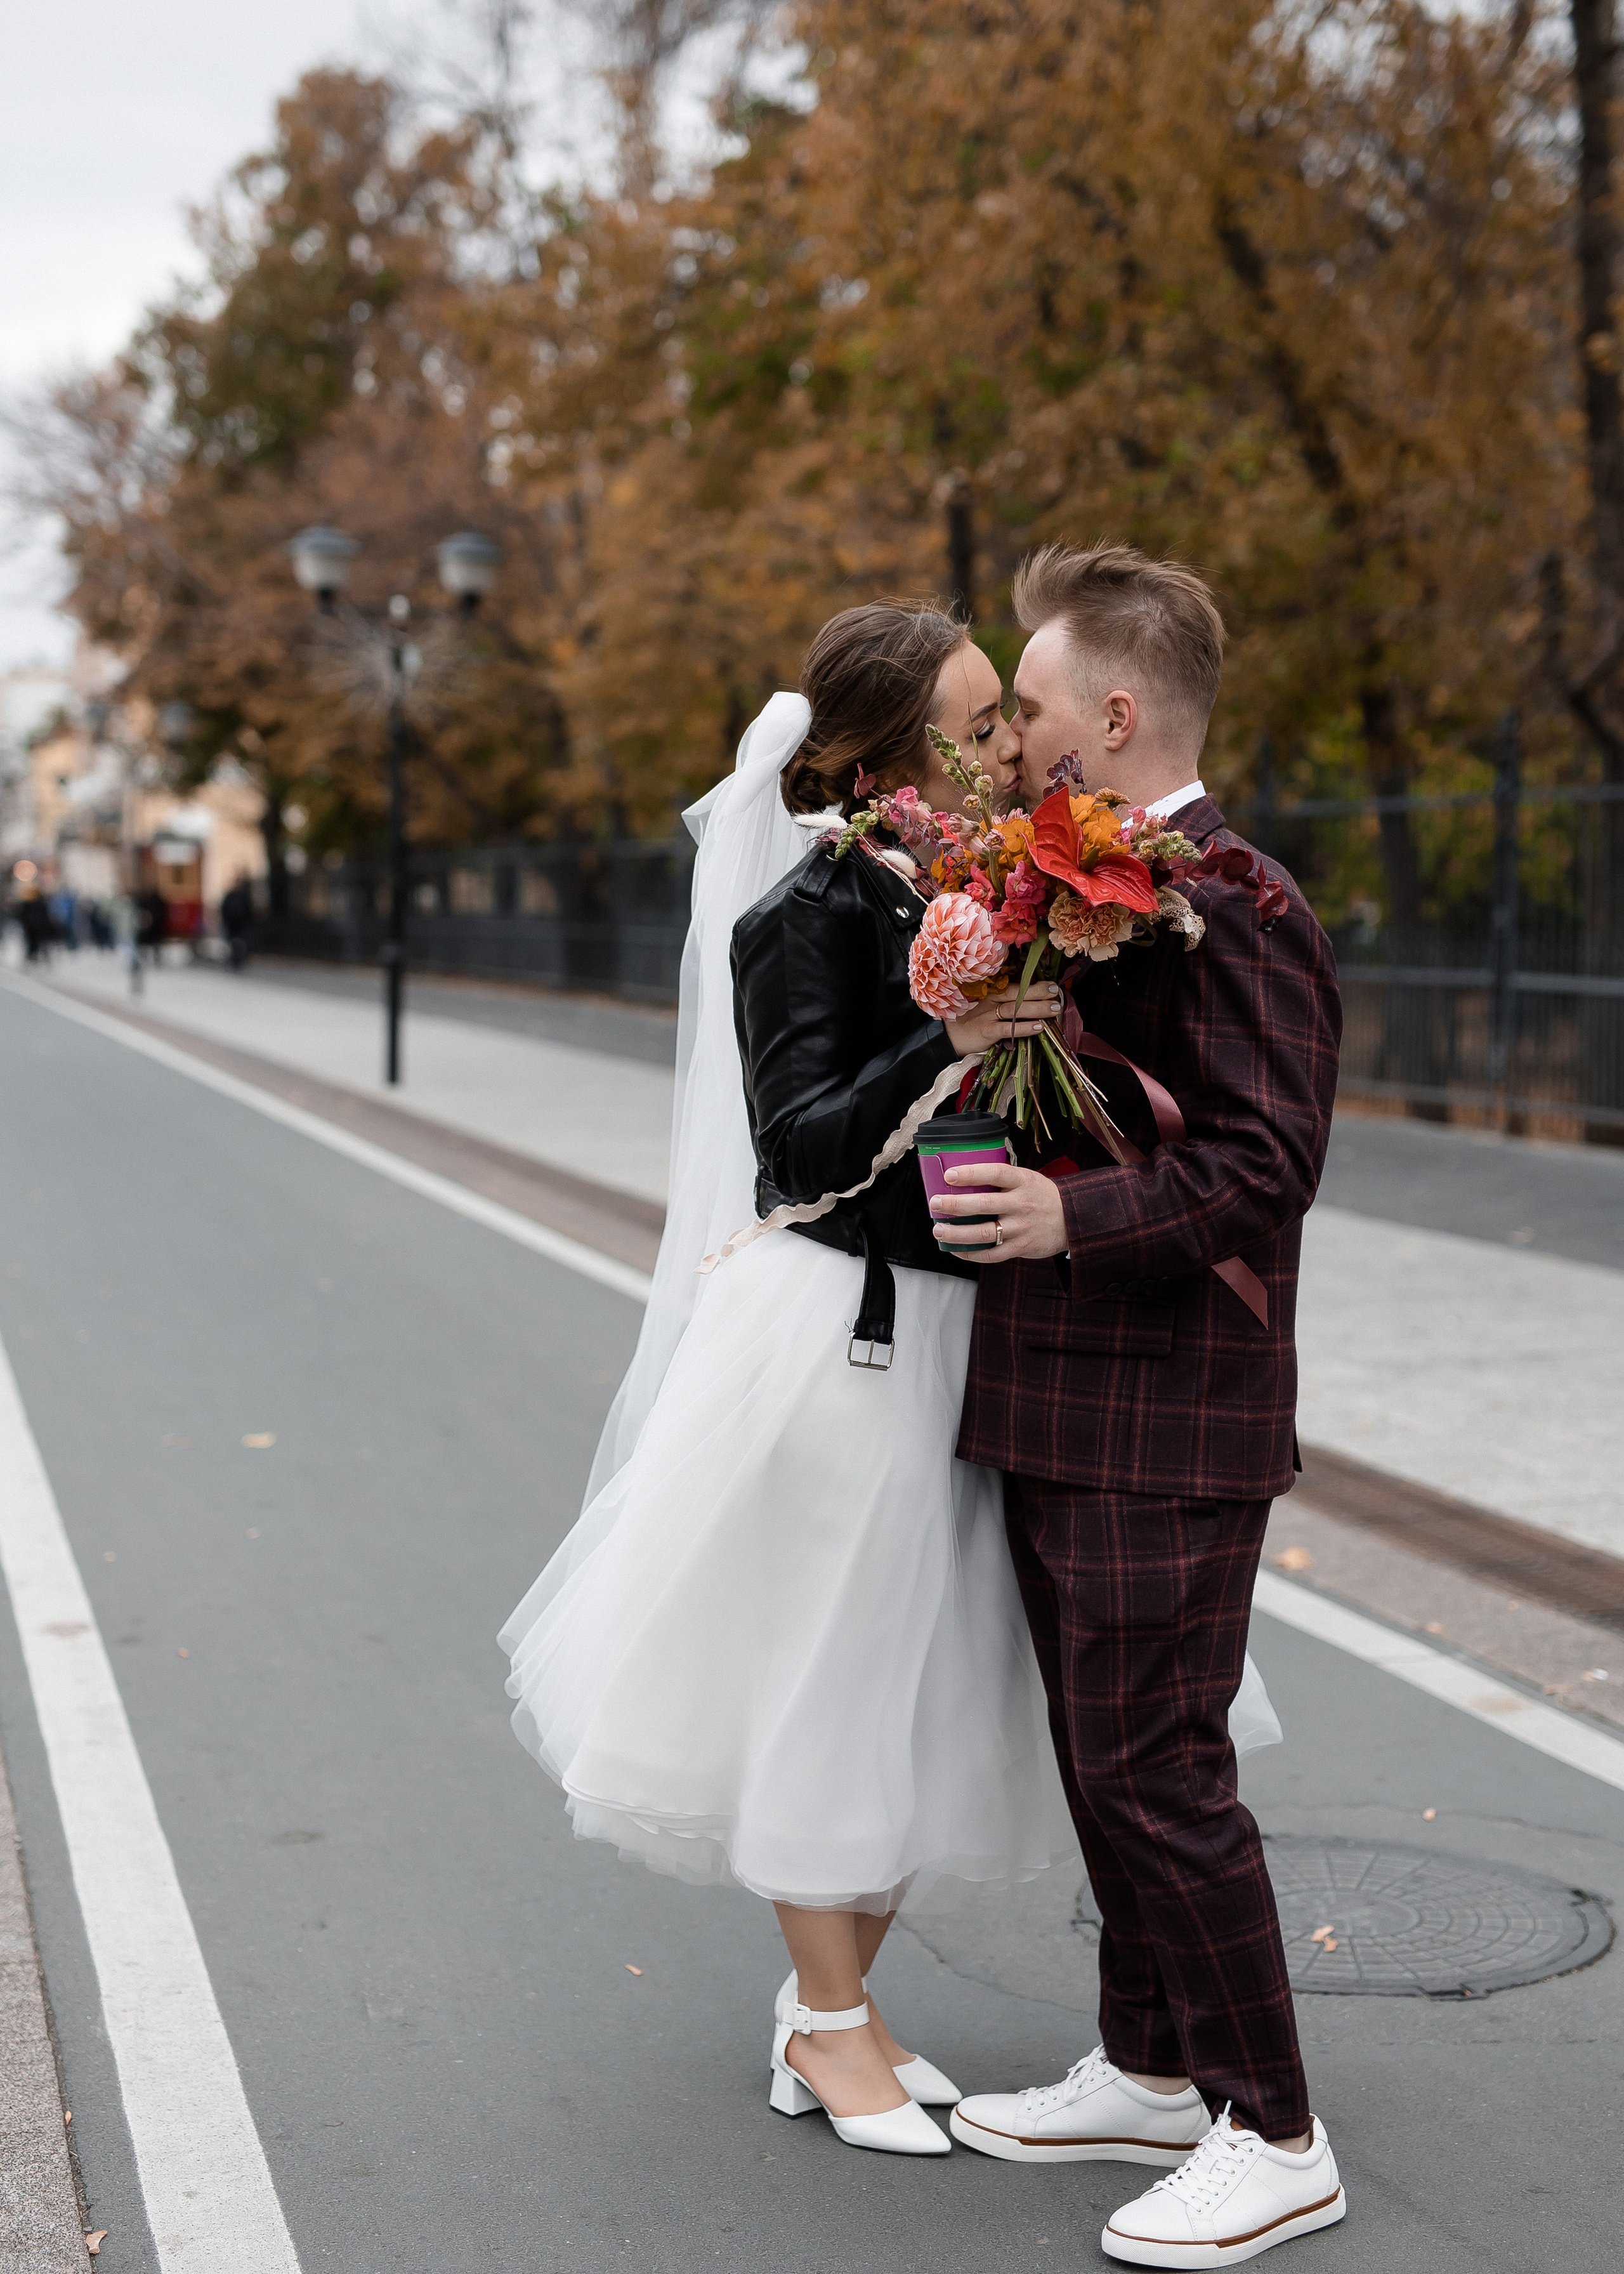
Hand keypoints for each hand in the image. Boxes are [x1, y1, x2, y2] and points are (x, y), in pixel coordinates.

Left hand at [930, 1160, 1068, 1262]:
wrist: (1072, 1219)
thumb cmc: (1040, 1196)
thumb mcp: (1026, 1178)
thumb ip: (1001, 1178)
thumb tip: (962, 1175)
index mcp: (1022, 1181)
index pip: (995, 1173)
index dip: (971, 1173)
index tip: (949, 1175)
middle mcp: (1021, 1204)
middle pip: (984, 1205)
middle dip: (955, 1205)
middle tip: (935, 1203)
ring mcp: (1021, 1228)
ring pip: (983, 1233)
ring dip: (957, 1233)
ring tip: (939, 1230)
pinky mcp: (1020, 1247)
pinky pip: (991, 1254)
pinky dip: (970, 1253)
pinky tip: (956, 1249)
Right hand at [944, 982, 1062, 1057]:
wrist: (951, 1036)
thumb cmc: (974, 1020)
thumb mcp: (989, 1007)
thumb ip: (1008, 1003)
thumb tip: (1036, 1002)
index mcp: (993, 992)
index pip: (1017, 985)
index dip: (1035, 985)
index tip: (1053, 985)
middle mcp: (991, 1000)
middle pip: (1017, 994)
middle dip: (1039, 992)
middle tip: (1057, 994)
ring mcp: (987, 1015)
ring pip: (1014, 1009)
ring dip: (1036, 1009)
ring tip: (1054, 1010)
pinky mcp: (985, 1031)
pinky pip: (1006, 1028)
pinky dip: (1023, 1028)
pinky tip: (1038, 1028)